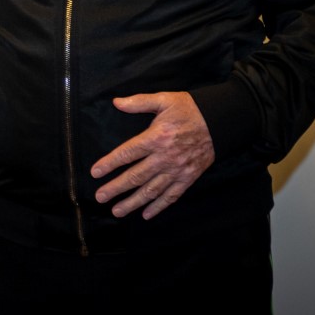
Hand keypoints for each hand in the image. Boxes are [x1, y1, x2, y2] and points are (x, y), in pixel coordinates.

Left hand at [91, 92, 215, 219]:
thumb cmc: (189, 109)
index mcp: (156, 137)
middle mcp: (165, 157)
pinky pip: (172, 196)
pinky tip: (146, 214)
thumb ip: (139, 102)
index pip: (128, 153)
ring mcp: (177, 170)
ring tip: (117, 211)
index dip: (110, 163)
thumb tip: (116, 102)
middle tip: (100, 197)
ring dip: (133, 202)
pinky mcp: (188, 178)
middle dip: (116, 188)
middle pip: (136, 176)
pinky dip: (159, 206)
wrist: (219, 122)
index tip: (95, 173)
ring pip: (151, 190)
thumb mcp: (164, 99)